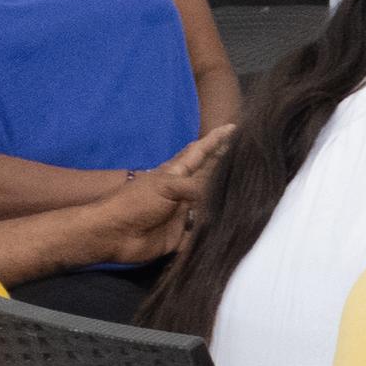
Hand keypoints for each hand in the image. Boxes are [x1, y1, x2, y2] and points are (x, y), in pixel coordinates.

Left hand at [94, 126, 235, 260]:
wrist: (114, 234)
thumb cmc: (136, 203)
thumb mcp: (166, 186)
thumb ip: (195, 187)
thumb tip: (219, 194)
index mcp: (176, 174)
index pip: (199, 153)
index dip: (215, 141)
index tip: (233, 128)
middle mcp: (182, 193)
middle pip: (209, 177)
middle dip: (226, 168)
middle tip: (248, 160)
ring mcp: (182, 215)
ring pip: (209, 207)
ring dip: (225, 203)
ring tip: (250, 196)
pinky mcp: (180, 237)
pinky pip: (201, 236)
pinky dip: (213, 234)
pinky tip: (234, 231)